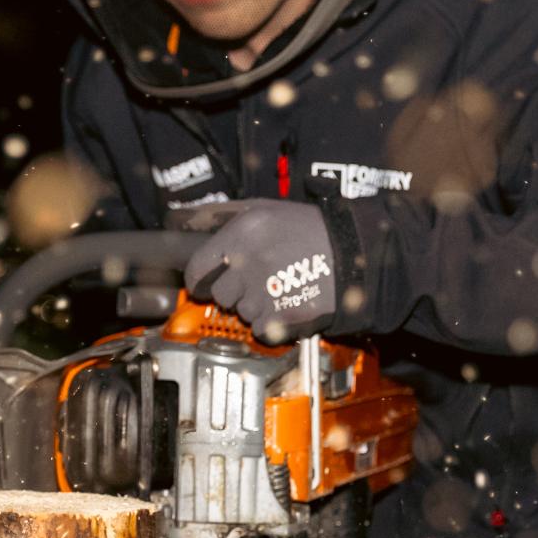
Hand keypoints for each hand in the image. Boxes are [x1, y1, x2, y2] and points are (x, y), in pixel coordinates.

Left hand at [182, 199, 340, 342]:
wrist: (354, 254)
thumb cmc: (309, 229)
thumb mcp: (263, 208)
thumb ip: (220, 216)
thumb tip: (182, 219)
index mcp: (241, 234)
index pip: (197, 271)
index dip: (201, 279)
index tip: (207, 282)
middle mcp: (248, 264)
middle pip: (219, 295)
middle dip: (235, 290)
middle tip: (261, 277)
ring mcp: (264, 294)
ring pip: (241, 314)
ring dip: (256, 306)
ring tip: (281, 286)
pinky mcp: (281, 319)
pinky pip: (261, 329)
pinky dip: (272, 322)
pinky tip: (289, 302)